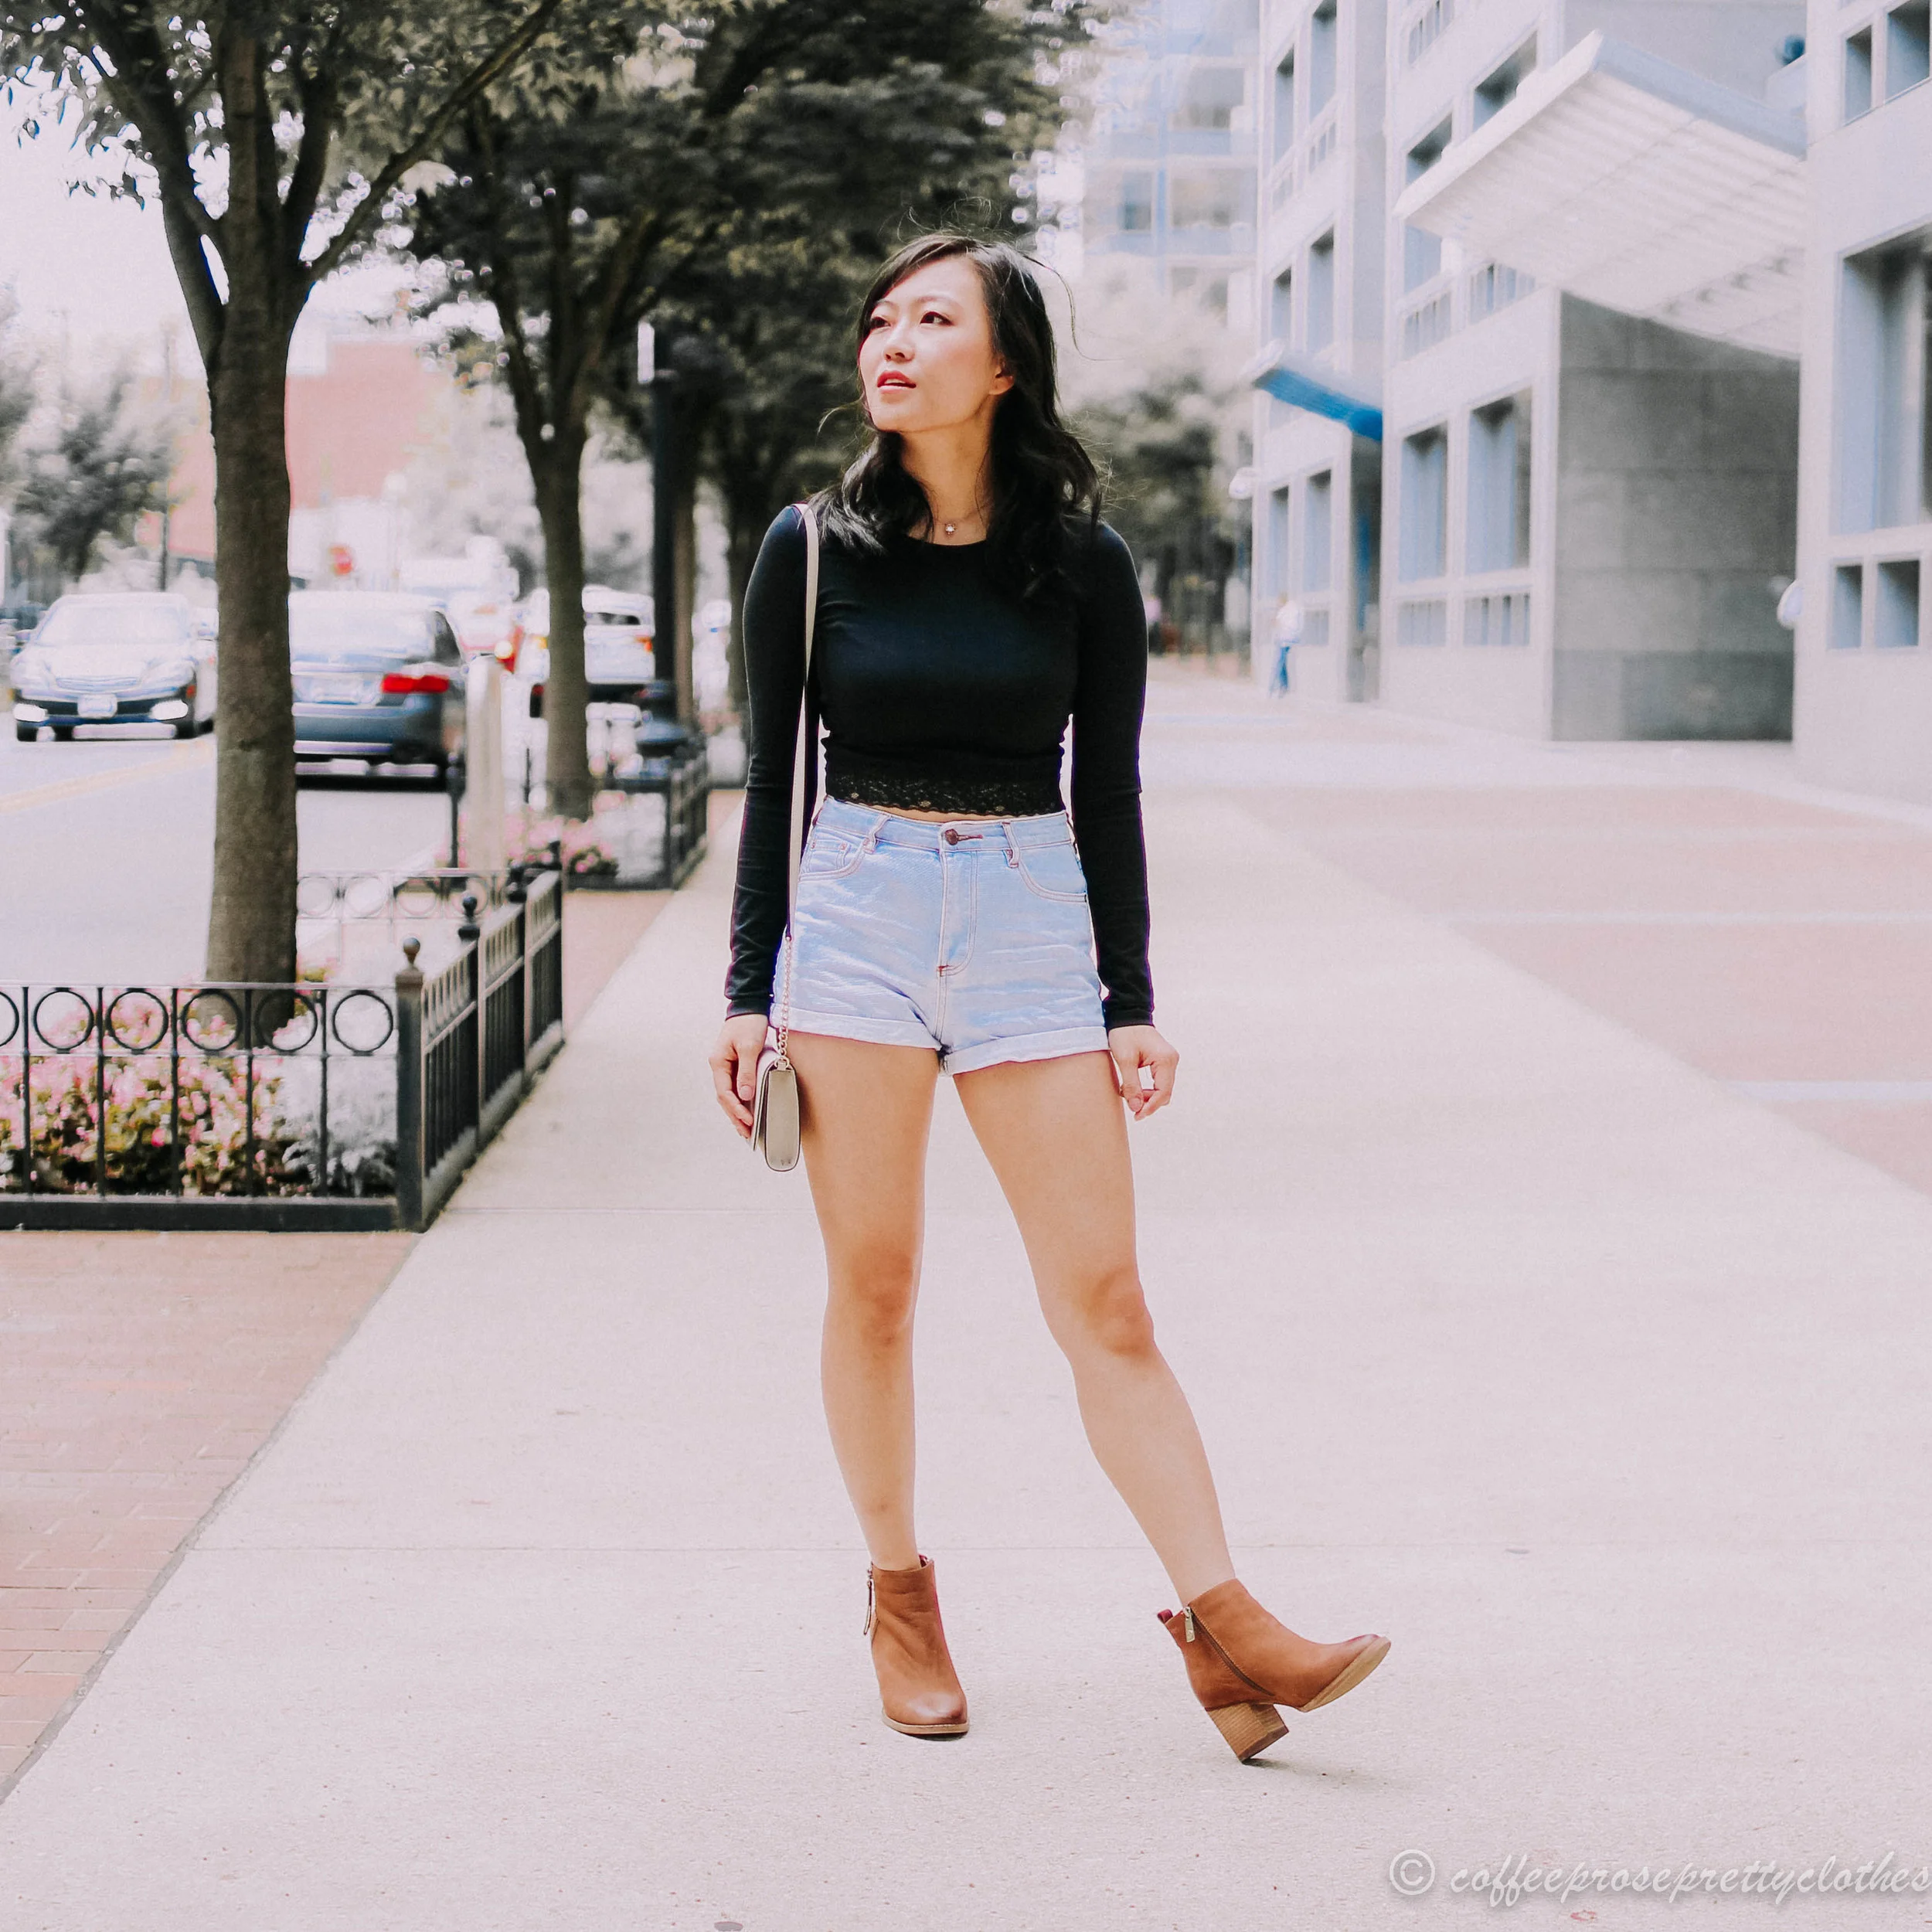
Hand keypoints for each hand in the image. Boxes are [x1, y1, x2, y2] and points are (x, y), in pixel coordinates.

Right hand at [710, 1012, 772, 1139]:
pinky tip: (748, 1111)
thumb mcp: (749, 1047)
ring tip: (747, 1130)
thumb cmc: (748, 1024)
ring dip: (737, 1112)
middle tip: (747, 1134)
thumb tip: (745, 1096)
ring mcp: (726, 1067)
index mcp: (718, 1063)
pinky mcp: (736, 1066)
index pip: (725, 1093)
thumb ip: (747, 1071)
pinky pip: (737, 1088)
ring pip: (729, 1095)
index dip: (736, 1109)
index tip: (749, 1121)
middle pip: (725, 1098)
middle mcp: (719, 1067)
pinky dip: (742, 1101)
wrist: (750, 1006)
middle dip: (735, 1116)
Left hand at [1107, 1024, 1177, 1120]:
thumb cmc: (1124, 1033)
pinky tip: (1133, 1088)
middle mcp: (1171, 1061)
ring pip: (1162, 1089)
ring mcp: (1169, 1061)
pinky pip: (1159, 1082)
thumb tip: (1136, 1108)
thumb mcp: (1125, 1060)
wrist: (1126, 1015)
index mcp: (1165, 1060)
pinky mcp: (1163, 1061)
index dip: (1150, 1107)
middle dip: (1148, 1102)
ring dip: (1147, 1096)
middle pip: (1165, 1093)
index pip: (1163, 1092)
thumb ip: (1131, 1085)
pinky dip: (1148, 1089)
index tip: (1137, 1115)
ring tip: (1128, 1094)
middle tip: (1130, 1105)